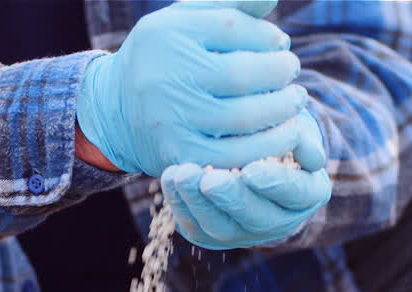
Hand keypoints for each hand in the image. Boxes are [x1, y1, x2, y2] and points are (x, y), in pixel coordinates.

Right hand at [75, 1, 306, 176]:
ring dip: (282, 110)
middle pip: (240, 74)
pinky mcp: (180, 156)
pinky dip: (268, 145)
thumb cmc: (164, 59)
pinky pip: (235, 156)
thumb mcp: (185, 21)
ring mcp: (171, 120)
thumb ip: (228, 6)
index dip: (266, 35)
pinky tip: (285, 133)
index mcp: (166, 34)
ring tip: (296, 100)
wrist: (115, 111)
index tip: (281, 43)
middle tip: (293, 71)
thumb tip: (271, 0)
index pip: (231, 27)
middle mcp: (164, 76)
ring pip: (242, 118)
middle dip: (279, 71)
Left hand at [162, 113, 330, 249]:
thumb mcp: (294, 122)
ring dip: (198, 202)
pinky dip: (180, 203)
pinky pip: (195, 226)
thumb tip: (315, 157)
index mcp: (307, 193)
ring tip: (181, 175)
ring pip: (221, 228)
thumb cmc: (276, 122)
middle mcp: (279, 220)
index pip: (294, 193)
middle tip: (210, 179)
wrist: (249, 136)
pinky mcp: (213, 232)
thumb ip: (302, 136)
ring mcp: (245, 230)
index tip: (253, 170)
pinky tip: (169, 178)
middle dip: (230, 198)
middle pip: (256, 218)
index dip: (275, 183)